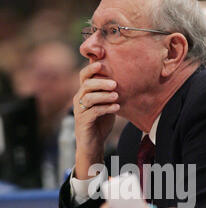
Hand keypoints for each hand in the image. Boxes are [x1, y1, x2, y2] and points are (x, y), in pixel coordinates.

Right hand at [73, 62, 119, 178]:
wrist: (93, 144)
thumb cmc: (100, 123)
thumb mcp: (106, 105)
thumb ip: (109, 93)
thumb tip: (123, 78)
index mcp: (84, 93)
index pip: (84, 76)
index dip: (91, 68)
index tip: (103, 63)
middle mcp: (79, 99)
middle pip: (86, 85)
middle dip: (101, 82)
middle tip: (115, 83)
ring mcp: (80, 111)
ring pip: (89, 97)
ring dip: (104, 95)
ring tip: (117, 96)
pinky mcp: (83, 122)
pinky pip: (93, 112)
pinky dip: (106, 108)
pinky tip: (117, 108)